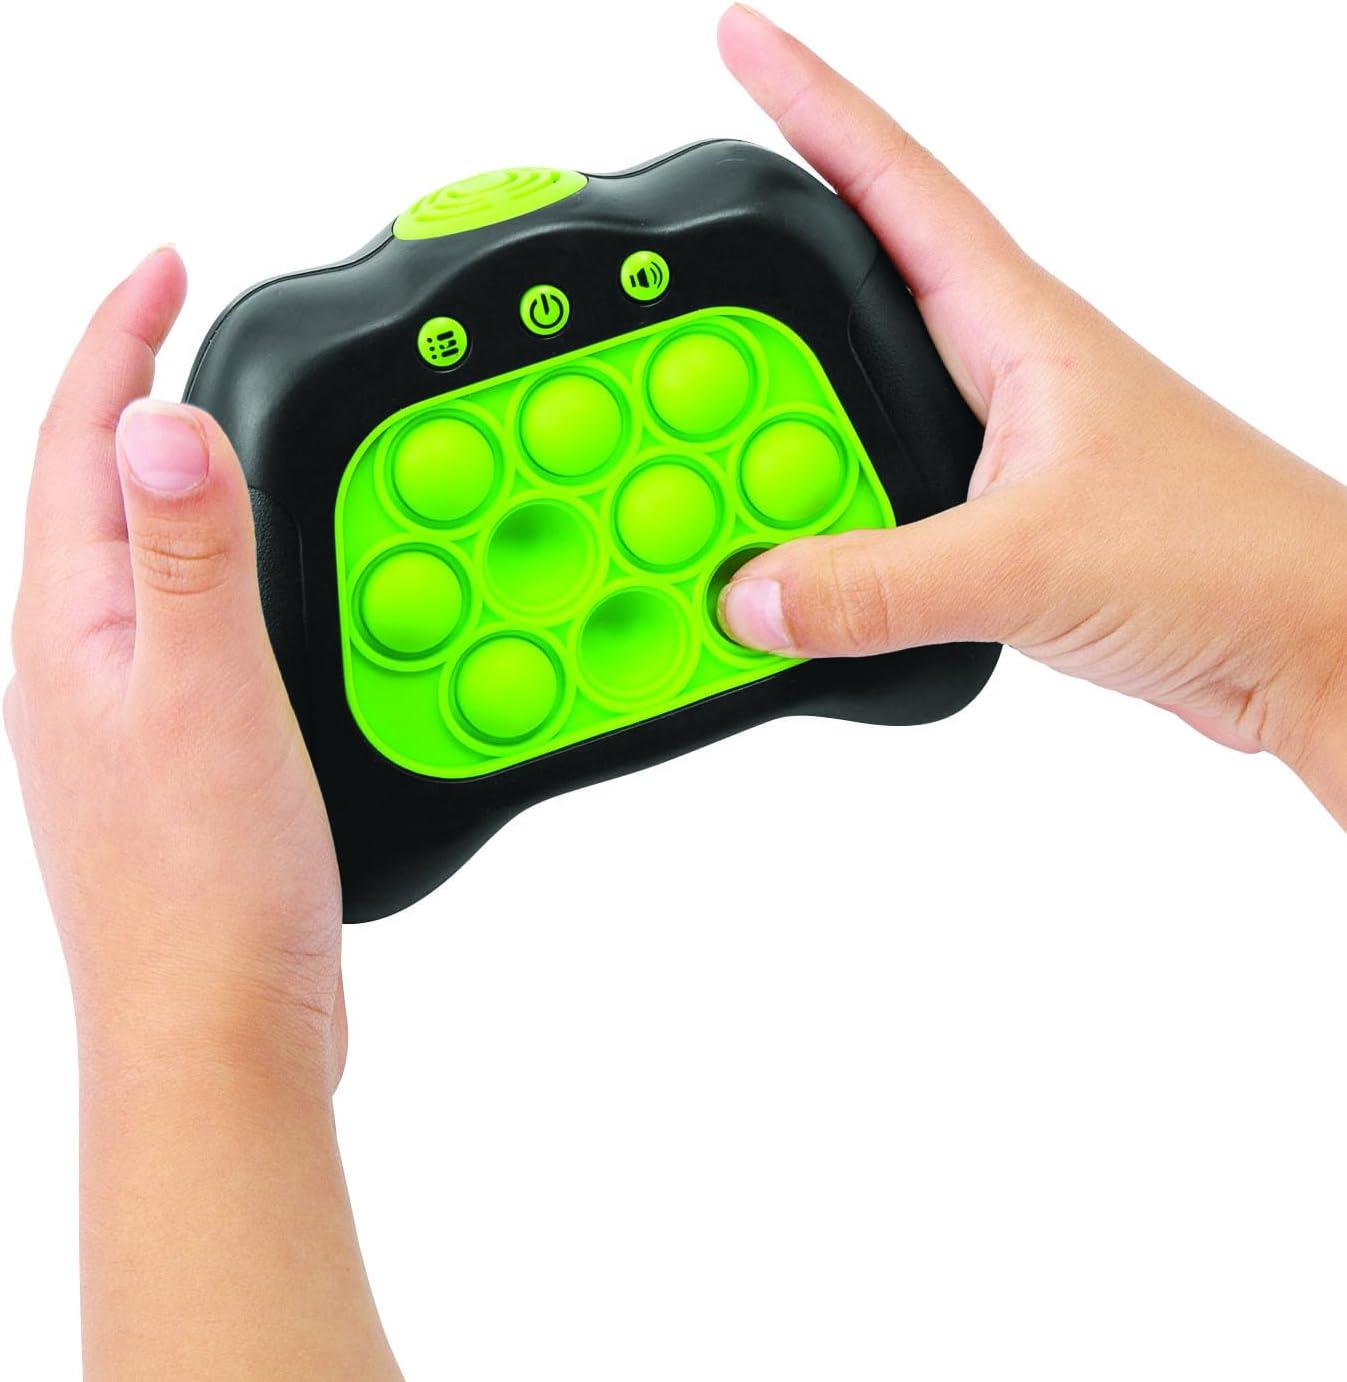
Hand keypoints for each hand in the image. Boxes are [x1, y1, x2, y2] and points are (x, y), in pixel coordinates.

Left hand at [6, 250, 397, 1376]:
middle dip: (134, 383)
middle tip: (189, 314)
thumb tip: (159, 421)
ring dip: (177, 472)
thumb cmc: (204, 888)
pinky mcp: (171, 752)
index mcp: (70, 631)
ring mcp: (118, 710)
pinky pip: (186, 620)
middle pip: (92, 485)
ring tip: (225, 421)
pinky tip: (263, 580)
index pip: (75, 443)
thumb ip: (190, 558)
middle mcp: (77, 662)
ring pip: (141, 553)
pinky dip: (219, 564)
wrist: (212, 1029)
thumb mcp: (207, 700)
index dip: (116, 336)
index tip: (164, 260)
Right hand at [716, 6, 1346, 823]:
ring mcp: (998, 450)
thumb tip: (754, 592)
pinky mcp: (999, 525)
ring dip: (791, 427)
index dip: (810, 106)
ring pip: (861, 410)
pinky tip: (803, 551)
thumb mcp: (1030, 562)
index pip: (892, 184)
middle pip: (852, 299)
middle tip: (682, 299)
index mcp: (1014, 328)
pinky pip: (883, 501)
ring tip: (723, 455)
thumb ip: (878, 584)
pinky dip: (830, 519)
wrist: (1307, 639)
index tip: (740, 42)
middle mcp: (999, 374)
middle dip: (766, 291)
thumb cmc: (1226, 554)